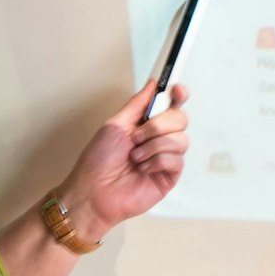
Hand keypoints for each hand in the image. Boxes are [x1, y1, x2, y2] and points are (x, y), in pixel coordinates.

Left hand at [56, 79, 191, 241]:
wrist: (93, 191)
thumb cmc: (98, 161)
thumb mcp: (115, 124)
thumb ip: (137, 103)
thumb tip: (153, 83)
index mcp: (146, 124)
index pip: (172, 104)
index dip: (178, 95)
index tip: (175, 91)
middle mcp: (159, 139)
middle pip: (181, 118)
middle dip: (157, 125)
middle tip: (136, 137)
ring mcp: (166, 157)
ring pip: (180, 139)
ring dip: (153, 146)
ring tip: (135, 157)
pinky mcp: (169, 176)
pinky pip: (176, 160)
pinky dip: (156, 162)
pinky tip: (142, 169)